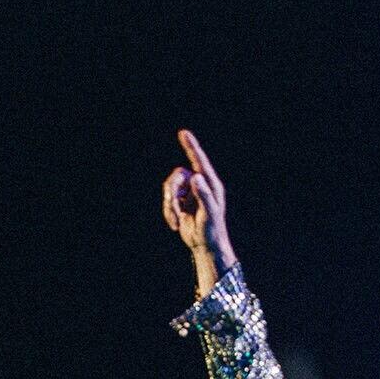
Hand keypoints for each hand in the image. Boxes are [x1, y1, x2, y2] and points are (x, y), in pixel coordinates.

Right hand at [160, 130, 238, 288]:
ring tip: (175, 220)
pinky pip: (167, 199)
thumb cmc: (212, 230)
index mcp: (210, 184)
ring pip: (169, 187)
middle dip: (171, 193)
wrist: (205, 245)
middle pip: (177, 176)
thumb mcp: (209, 213)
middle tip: (173, 210)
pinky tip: (174, 224)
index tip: (183, 133)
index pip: (199, 161)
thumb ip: (203, 194)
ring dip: (169, 205)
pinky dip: (168, 211)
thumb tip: (196, 176)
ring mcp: (189, 192)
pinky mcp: (181, 201)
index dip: (191, 147)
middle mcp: (199, 184)